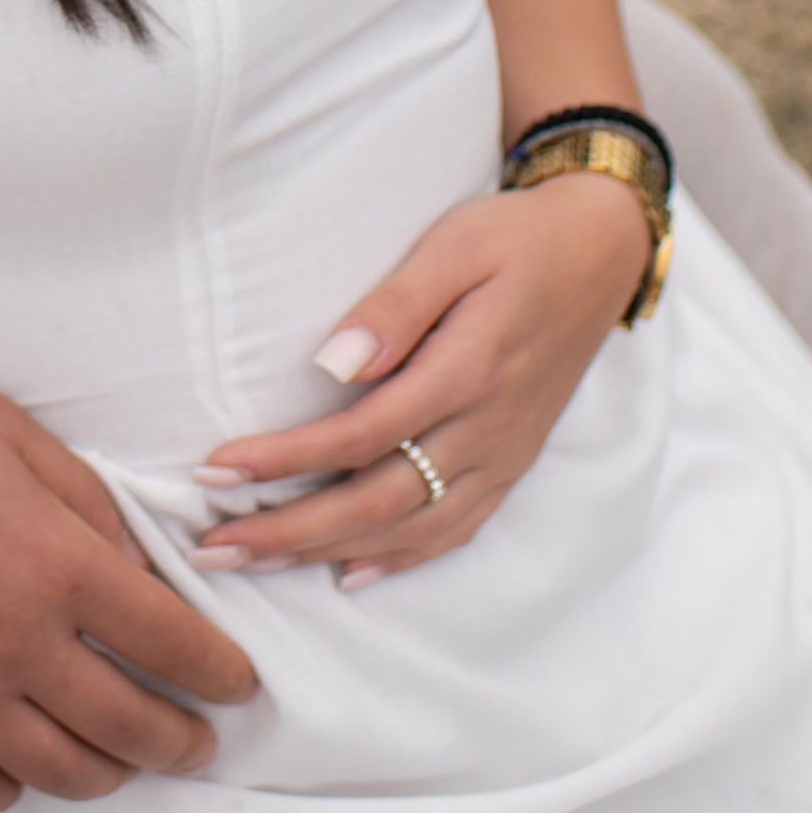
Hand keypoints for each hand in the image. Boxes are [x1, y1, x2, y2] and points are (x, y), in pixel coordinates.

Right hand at [0, 365, 257, 812]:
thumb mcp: (5, 429)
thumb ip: (84, 498)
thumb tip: (132, 564)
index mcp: (54, 563)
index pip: (173, 645)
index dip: (221, 675)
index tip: (237, 686)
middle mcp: (15, 642)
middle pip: (131, 728)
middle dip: (182, 742)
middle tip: (196, 741)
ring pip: (63, 772)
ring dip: (108, 772)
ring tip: (119, 759)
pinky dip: (14, 783)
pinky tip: (22, 756)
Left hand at [188, 172, 650, 586]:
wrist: (599, 253)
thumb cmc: (513, 238)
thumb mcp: (454, 247)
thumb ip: (395, 307)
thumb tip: (330, 364)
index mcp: (468, 373)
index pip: (359, 435)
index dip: (284, 461)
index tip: (215, 471)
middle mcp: (487, 429)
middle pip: (376, 501)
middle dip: (289, 531)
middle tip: (212, 547)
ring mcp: (502, 454)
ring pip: (409, 526)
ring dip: (327, 552)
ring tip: (254, 561)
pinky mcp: (511, 462)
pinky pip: (453, 528)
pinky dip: (400, 558)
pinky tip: (351, 574)